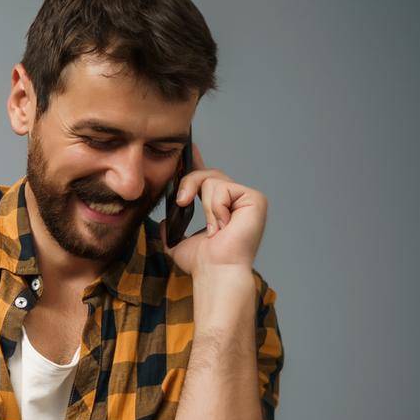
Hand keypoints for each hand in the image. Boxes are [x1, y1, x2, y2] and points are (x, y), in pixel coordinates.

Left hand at [167, 144, 268, 276]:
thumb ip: (172, 228)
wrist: (215, 272)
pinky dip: (216, 207)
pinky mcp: (254, 199)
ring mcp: (247, 198)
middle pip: (207, 174)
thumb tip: (166, 219)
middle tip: (181, 203)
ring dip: (205, 205)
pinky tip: (223, 225)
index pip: (209, 179)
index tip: (188, 147)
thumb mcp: (178, 242)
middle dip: (188, 184)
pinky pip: (223, 188)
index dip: (196, 163)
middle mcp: (236, 199)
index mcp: (221, 206)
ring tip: (213, 228)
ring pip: (212, 179)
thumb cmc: (202, 262)